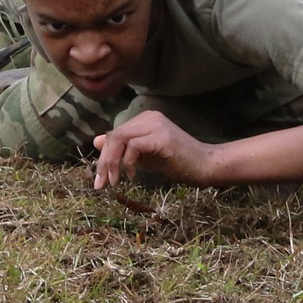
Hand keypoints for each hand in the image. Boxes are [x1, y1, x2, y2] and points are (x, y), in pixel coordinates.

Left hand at [92, 109, 214, 188]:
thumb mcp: (145, 157)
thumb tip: (96, 141)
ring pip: (119, 139)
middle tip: (100, 185)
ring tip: (113, 183)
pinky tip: (133, 176)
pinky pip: (133, 146)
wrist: (206, 166)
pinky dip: (128, 163)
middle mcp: (149, 117)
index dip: (104, 156)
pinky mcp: (161, 136)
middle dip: (104, 162)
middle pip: (114, 136)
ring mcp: (155, 125)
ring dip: (112, 163)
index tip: (101, 180)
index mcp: (144, 119)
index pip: (115, 135)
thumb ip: (123, 149)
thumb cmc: (179, 163)